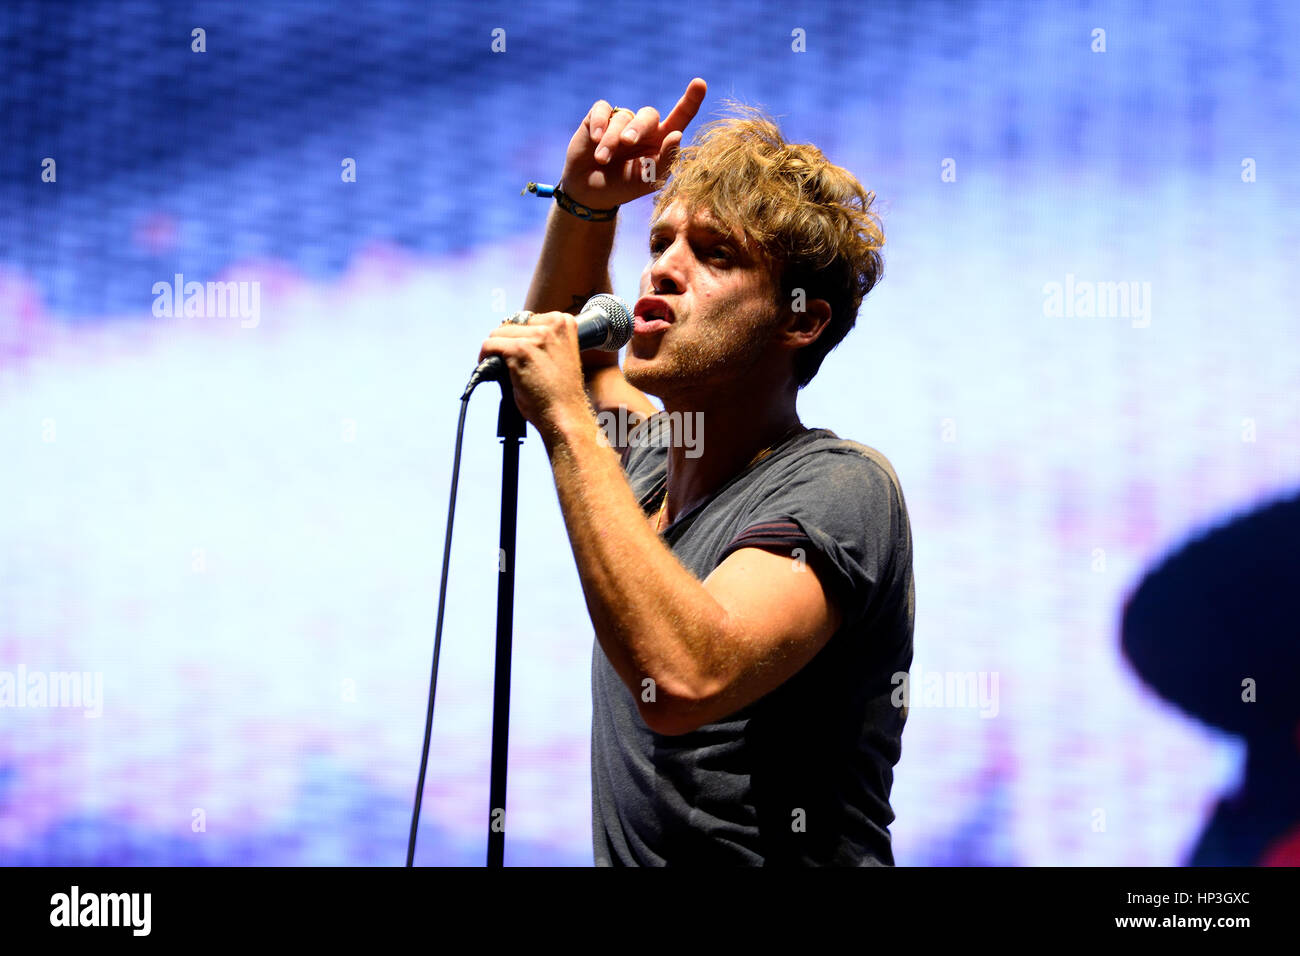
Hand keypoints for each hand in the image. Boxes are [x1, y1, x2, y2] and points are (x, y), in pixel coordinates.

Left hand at [478, 312, 590, 441]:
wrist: (565, 415)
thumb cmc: (561, 392)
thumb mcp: (559, 354)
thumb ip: (541, 339)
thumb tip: (510, 333)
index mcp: (565, 322)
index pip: (528, 319)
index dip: (520, 337)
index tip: (520, 353)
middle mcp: (553, 325)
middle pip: (512, 324)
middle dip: (507, 343)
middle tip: (511, 365)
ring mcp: (537, 337)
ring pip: (498, 333)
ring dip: (496, 351)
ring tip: (504, 369)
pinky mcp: (520, 350)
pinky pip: (489, 345)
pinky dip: (485, 357)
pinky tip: (492, 370)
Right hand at [559, 78, 707, 209]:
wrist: (590, 192)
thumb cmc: (622, 186)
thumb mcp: (647, 181)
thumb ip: (666, 160)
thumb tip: (677, 134)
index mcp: (661, 141)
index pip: (681, 116)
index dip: (691, 99)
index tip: (700, 83)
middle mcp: (644, 128)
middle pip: (649, 115)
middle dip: (638, 128)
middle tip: (627, 142)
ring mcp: (622, 120)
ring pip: (623, 117)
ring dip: (612, 140)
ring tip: (602, 159)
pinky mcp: (599, 117)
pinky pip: (603, 109)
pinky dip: (600, 122)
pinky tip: (595, 138)